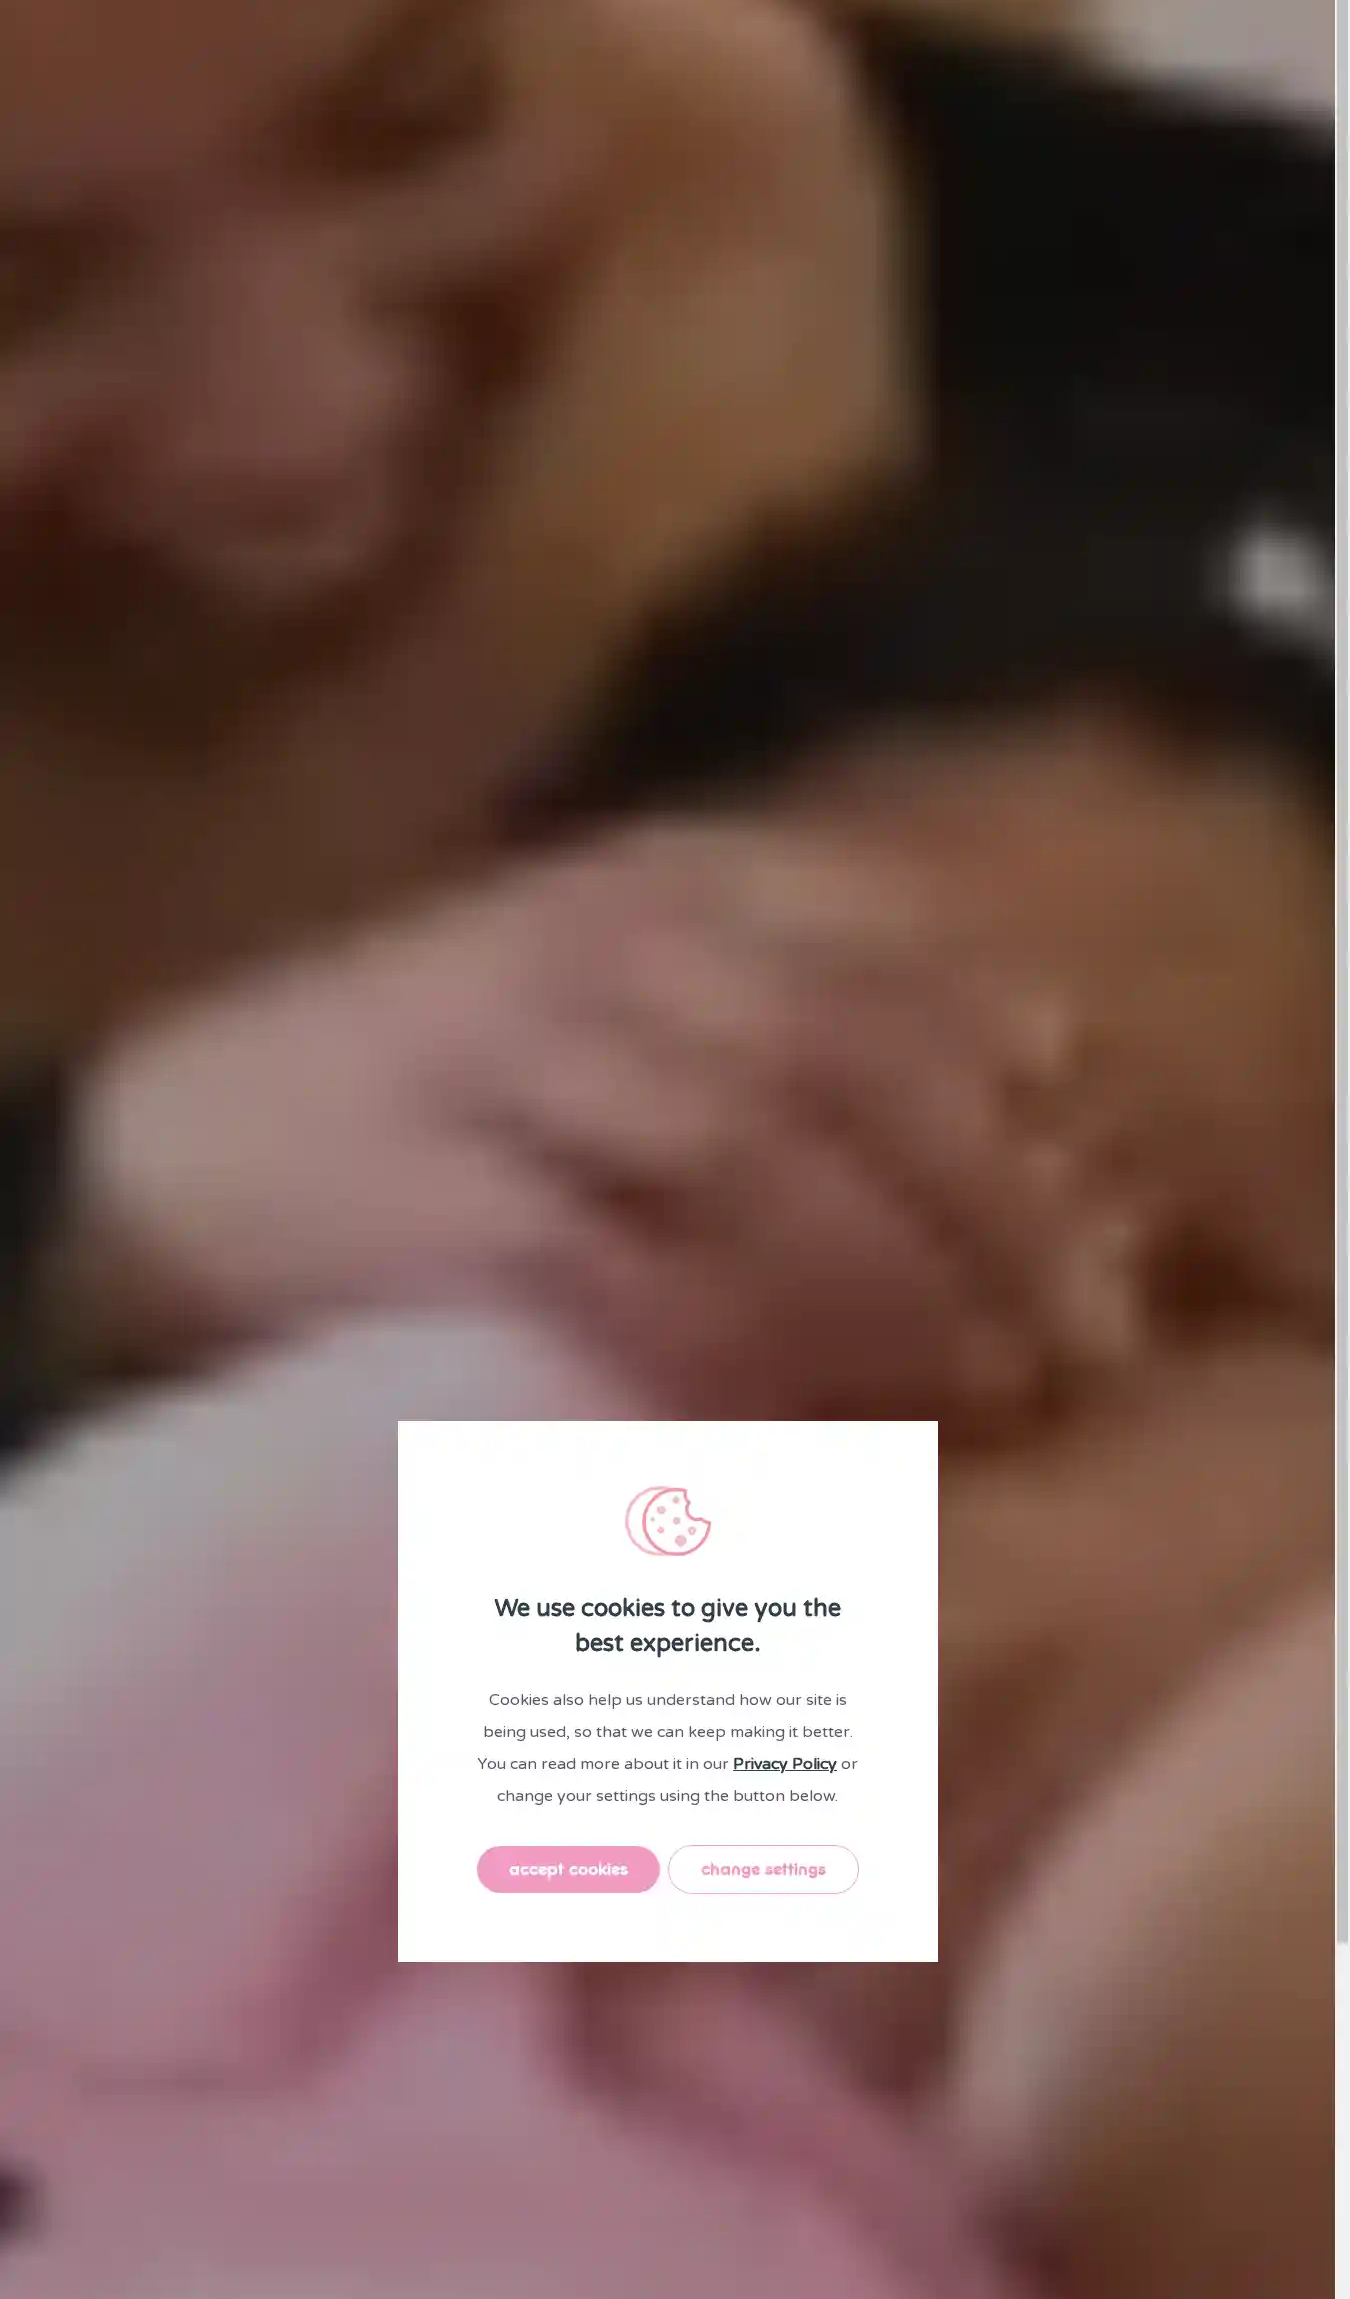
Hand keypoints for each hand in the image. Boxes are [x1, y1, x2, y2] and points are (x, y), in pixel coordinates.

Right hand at [66, 808, 1141, 1427]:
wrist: (177, 1153)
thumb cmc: (440, 1091)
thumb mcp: (609, 996)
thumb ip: (795, 1021)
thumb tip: (1041, 1115)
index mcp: (643, 884)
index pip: (861, 931)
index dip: (989, 1029)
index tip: (1086, 1139)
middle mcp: (580, 949)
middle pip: (833, 1059)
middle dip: (979, 1199)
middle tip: (1077, 1325)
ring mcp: (499, 1065)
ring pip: (744, 1160)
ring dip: (885, 1285)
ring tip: (978, 1384)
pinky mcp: (431, 1197)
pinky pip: (616, 1274)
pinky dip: (726, 1352)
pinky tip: (804, 1414)